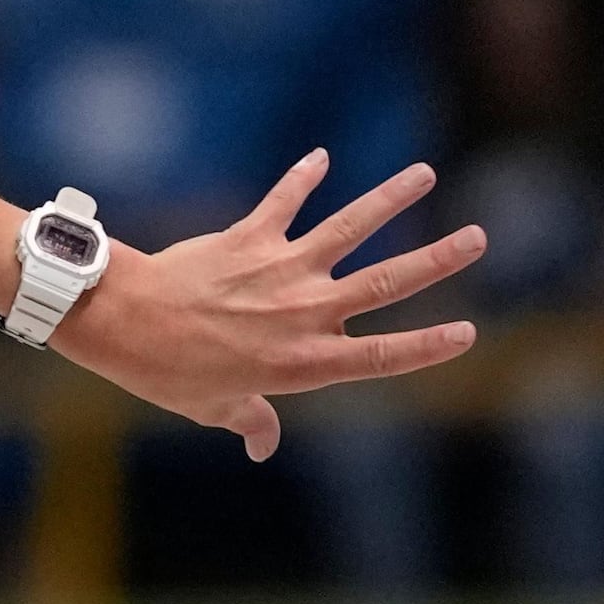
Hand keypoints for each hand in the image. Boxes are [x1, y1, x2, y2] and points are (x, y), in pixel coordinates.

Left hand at [60, 153, 485, 462]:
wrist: (124, 321)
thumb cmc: (168, 372)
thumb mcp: (214, 407)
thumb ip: (251, 421)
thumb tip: (263, 447)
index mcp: (302, 362)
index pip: (381, 356)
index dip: (428, 345)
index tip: (468, 332)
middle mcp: (303, 312)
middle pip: (386, 283)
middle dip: (438, 260)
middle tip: (479, 238)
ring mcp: (280, 269)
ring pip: (349, 228)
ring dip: (389, 198)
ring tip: (424, 173)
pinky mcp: (250, 237)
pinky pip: (284, 202)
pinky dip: (302, 177)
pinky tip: (322, 156)